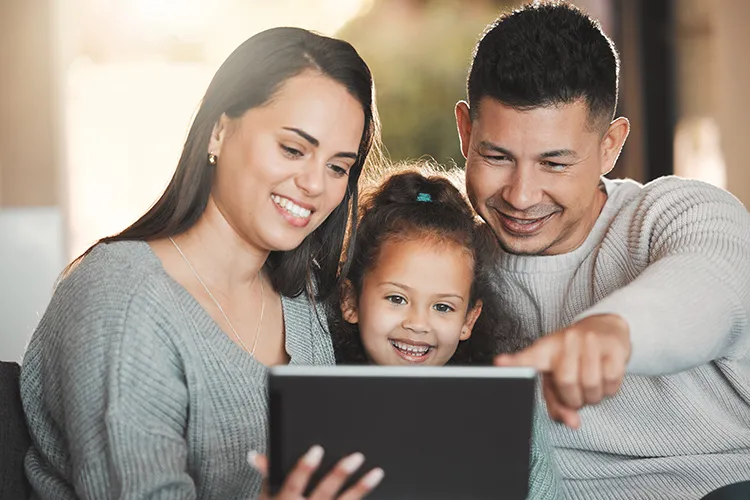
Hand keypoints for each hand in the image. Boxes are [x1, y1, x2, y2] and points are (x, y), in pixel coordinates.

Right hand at [249, 445, 384, 498]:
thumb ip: (267, 476)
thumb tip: (257, 455)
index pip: (293, 484)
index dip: (304, 468)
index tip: (317, 450)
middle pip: (324, 493)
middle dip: (340, 474)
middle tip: (356, 457)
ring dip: (360, 489)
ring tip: (377, 473)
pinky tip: (379, 493)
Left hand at [495, 314, 630, 428]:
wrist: (605, 328)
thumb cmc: (574, 358)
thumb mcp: (558, 376)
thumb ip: (558, 403)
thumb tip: (573, 422)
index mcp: (545, 349)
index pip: (528, 358)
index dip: (514, 363)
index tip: (500, 363)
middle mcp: (566, 341)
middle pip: (567, 383)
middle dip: (574, 398)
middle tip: (576, 392)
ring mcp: (590, 341)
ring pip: (592, 385)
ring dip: (592, 396)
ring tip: (589, 385)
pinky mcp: (613, 346)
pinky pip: (611, 382)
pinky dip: (609, 389)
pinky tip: (605, 378)